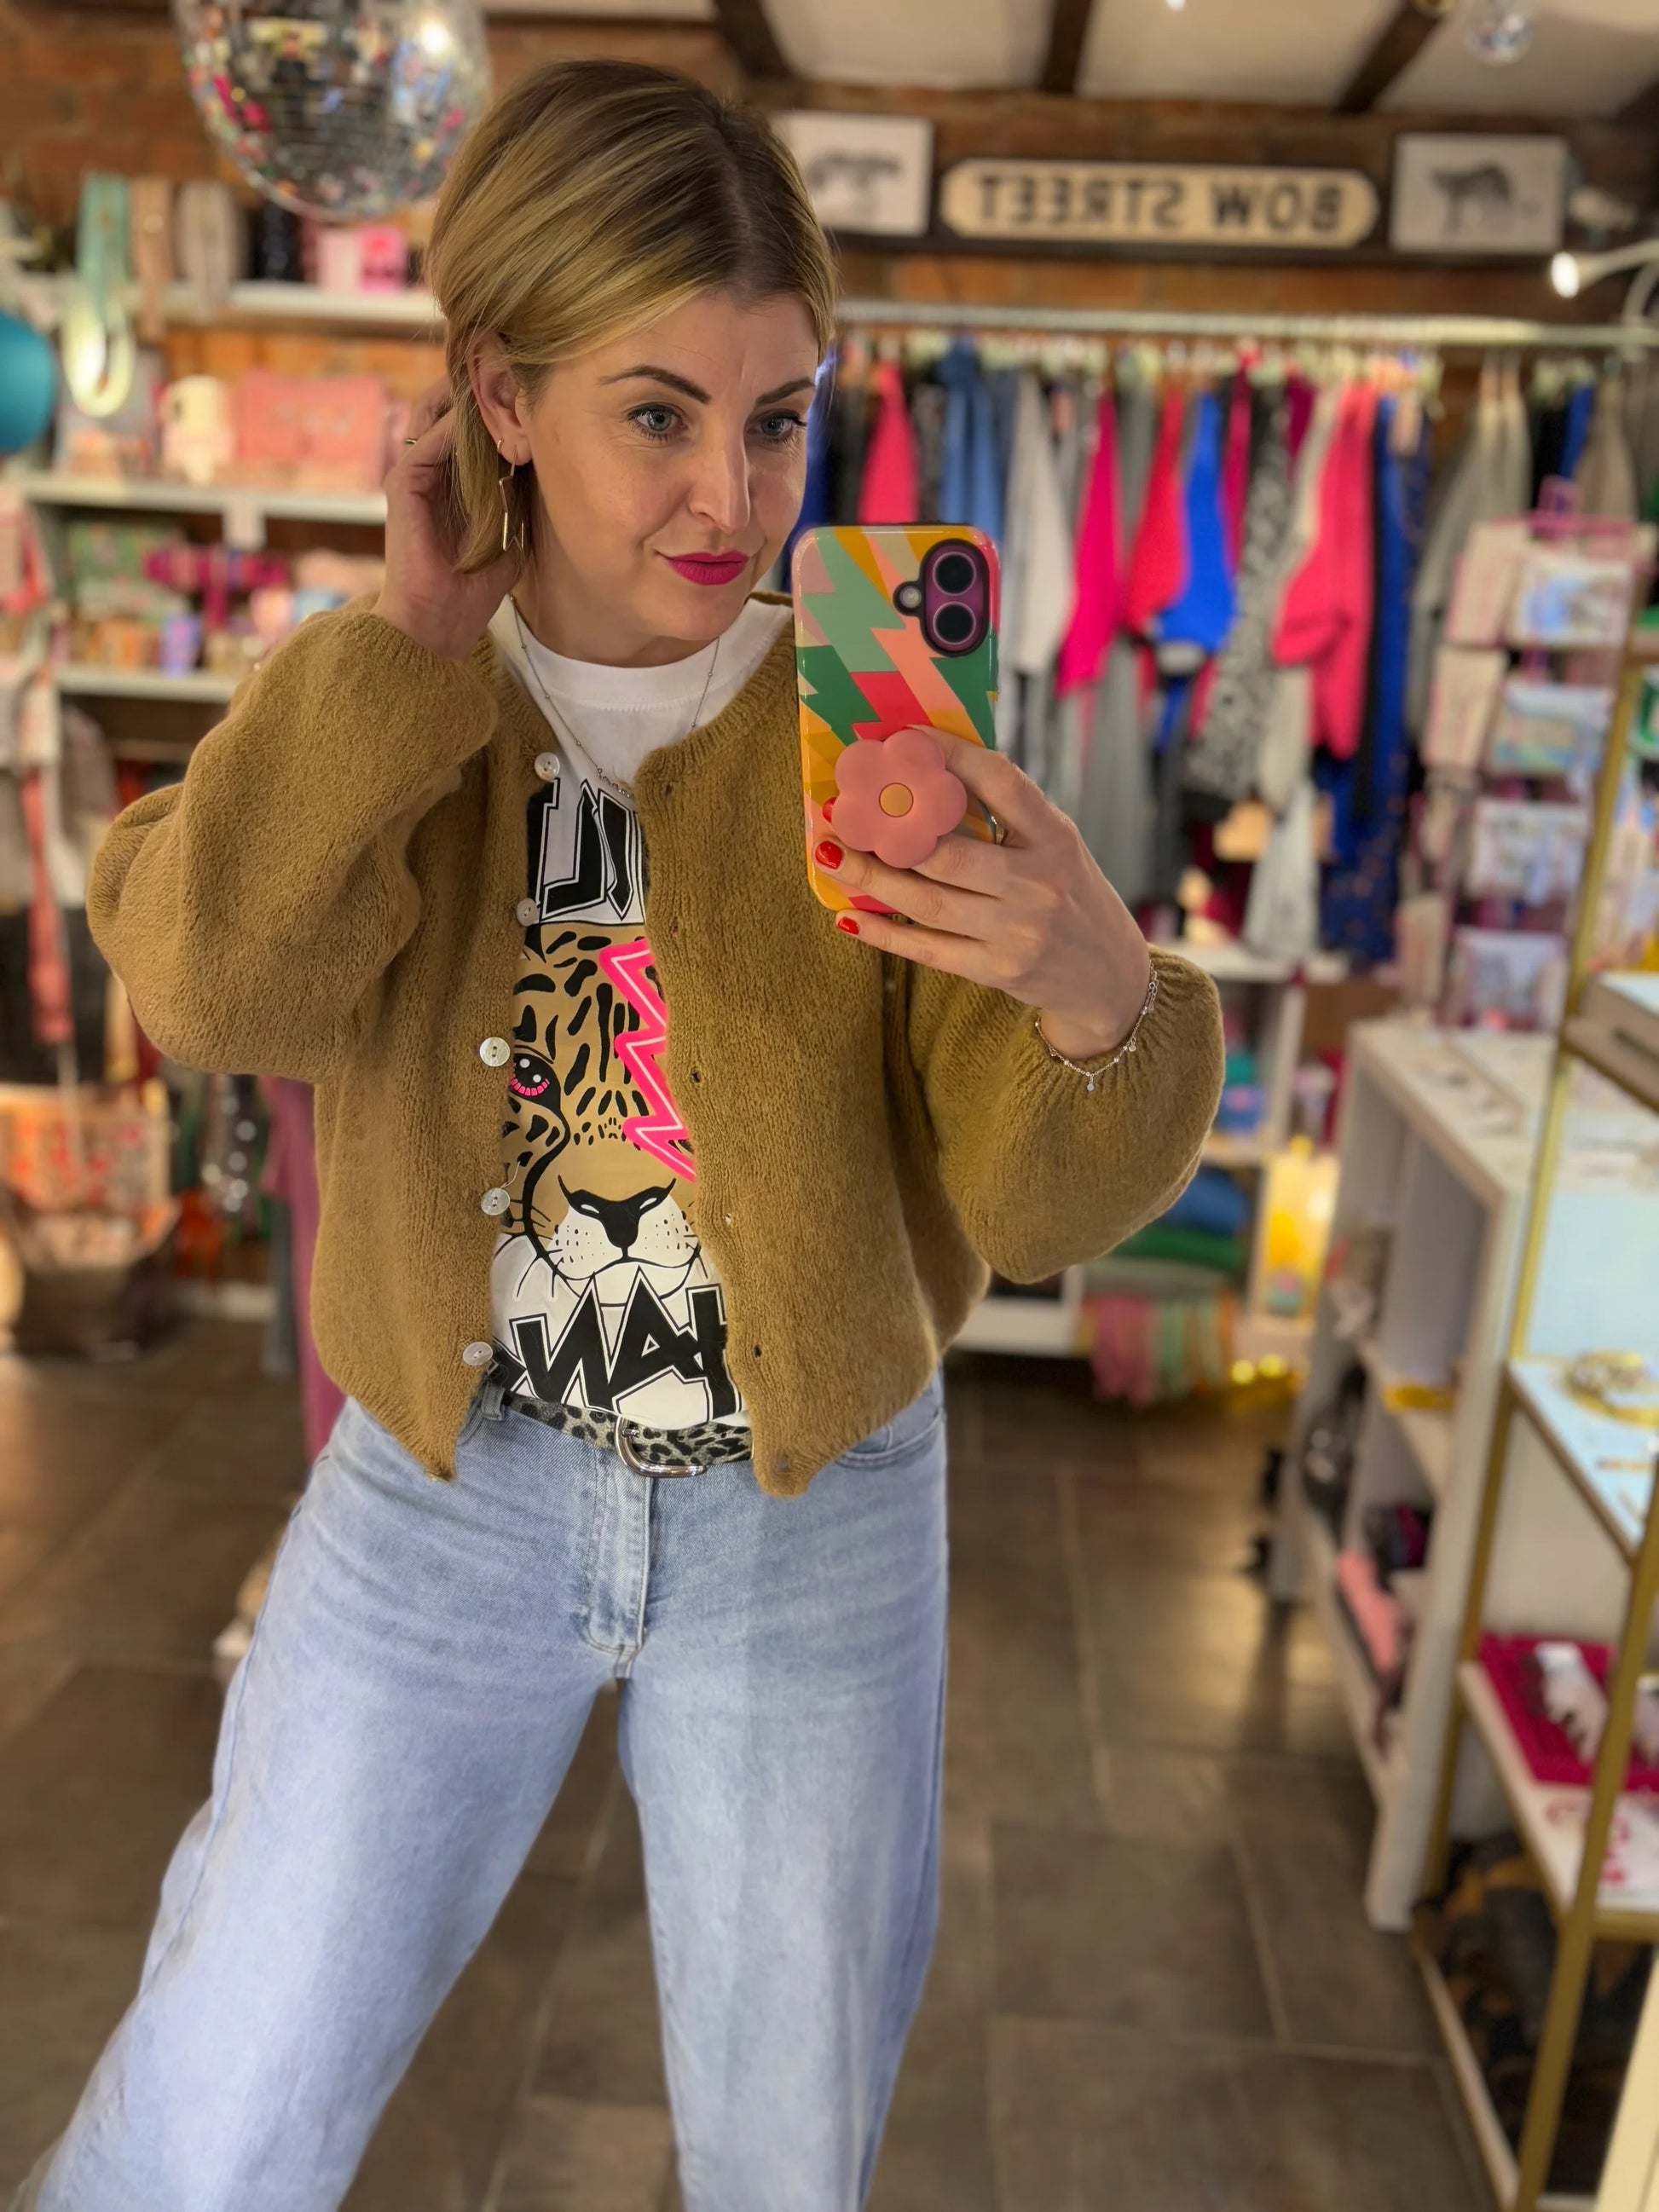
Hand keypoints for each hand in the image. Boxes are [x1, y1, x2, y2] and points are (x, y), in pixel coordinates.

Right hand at [373, 380, 520, 661]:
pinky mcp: (402, 484)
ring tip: (500, 385)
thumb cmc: (476, 584)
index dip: (494, 402)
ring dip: (466, 400)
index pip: (468, 422)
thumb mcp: (511, 530)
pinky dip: (454, 429)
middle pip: (446, 407)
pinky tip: (484, 423)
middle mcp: (430, 468)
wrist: (441, 619)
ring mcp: (413, 473)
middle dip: (478, 389)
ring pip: (434, 415)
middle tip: (513, 373)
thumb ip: (521, 495)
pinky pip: (427, 442)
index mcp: (452, 476)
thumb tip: (550, 461)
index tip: (528, 387)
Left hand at [819, 731, 1152, 1059]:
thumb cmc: (1069, 896)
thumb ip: (1008, 815)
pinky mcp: (996, 970)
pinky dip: (881, 932)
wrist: (1107, 977)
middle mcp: (1039, 883)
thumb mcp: (1056, 845)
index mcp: (1055, 837)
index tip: (903, 739)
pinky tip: (847, 914)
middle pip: (948, 853)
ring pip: (927, 902)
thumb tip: (929, 772)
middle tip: (840, 810)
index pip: (1001, 782)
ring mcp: (1017, 932)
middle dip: (887, 831)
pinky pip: (926, 949)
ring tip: (830, 855)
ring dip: (870, 877)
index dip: (949, 756)